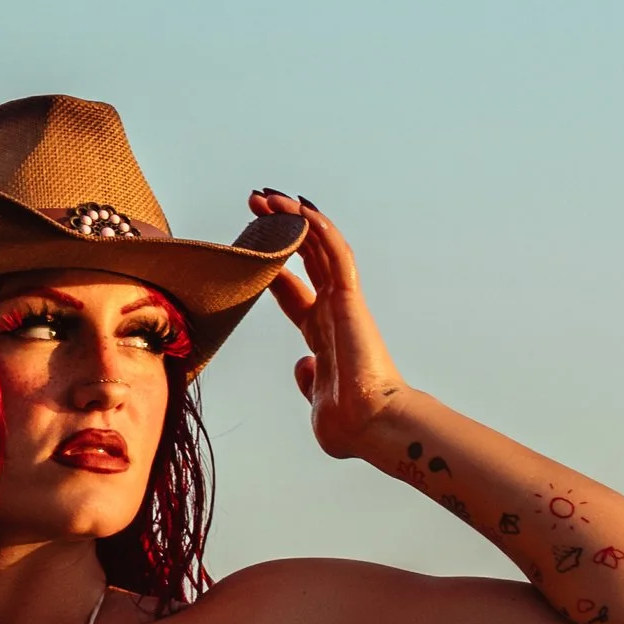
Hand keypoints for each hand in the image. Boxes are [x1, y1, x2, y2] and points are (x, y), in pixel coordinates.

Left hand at [254, 190, 406, 458]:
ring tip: (267, 196)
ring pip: (320, 247)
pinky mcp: (352, 300)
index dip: (273, 268)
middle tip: (255, 205)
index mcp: (322, 335)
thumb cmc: (351, 425)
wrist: (373, 427)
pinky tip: (301, 208)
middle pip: (305, 258)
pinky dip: (320, 230)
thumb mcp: (316, 401)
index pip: (293, 291)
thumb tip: (302, 366)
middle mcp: (334, 312)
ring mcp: (344, 304)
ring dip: (295, 219)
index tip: (251, 249)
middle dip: (280, 230)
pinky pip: (337, 255)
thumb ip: (309, 381)